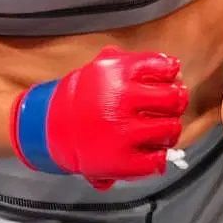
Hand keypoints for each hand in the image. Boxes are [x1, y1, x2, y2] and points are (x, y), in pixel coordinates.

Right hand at [11, 48, 188, 190]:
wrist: (47, 127)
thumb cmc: (80, 98)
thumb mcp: (99, 68)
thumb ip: (131, 62)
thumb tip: (171, 66)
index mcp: (117, 73)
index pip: (164, 67)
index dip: (171, 73)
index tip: (170, 78)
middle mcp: (121, 100)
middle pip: (173, 99)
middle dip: (176, 102)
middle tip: (169, 106)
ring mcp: (122, 132)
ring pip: (170, 129)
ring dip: (169, 130)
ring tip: (158, 130)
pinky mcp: (120, 160)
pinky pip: (157, 160)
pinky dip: (159, 157)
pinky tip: (150, 151)